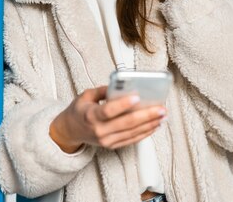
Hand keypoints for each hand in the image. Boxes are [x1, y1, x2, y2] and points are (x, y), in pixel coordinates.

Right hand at [49, 86, 166, 152]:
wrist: (70, 131)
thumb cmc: (80, 111)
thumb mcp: (86, 95)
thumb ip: (103, 90)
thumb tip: (122, 85)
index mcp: (91, 115)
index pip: (109, 110)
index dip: (123, 104)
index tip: (137, 97)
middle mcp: (99, 130)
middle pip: (126, 123)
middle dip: (146, 115)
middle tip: (161, 108)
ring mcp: (106, 140)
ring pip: (132, 133)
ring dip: (150, 124)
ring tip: (162, 116)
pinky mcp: (112, 146)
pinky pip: (131, 140)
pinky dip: (145, 133)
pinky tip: (154, 125)